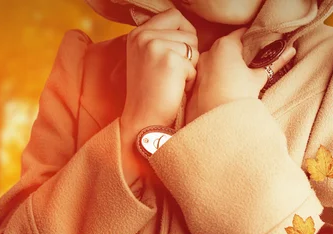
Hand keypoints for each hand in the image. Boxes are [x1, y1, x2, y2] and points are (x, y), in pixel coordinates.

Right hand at [120, 7, 199, 139]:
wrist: (143, 119)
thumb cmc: (151, 93)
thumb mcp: (148, 58)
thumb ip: (162, 38)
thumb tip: (189, 28)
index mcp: (138, 33)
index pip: (174, 15)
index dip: (185, 34)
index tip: (178, 54)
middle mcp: (144, 35)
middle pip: (188, 32)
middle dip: (189, 54)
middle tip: (171, 74)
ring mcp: (156, 46)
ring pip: (194, 49)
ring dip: (189, 68)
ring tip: (171, 82)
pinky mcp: (170, 60)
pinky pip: (194, 66)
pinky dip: (189, 81)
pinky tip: (173, 90)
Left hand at [185, 27, 295, 124]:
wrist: (216, 122)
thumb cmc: (238, 96)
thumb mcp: (258, 78)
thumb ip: (274, 62)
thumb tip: (290, 51)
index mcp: (225, 45)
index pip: (242, 34)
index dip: (254, 39)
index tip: (262, 46)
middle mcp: (208, 52)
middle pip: (228, 47)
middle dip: (240, 54)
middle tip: (253, 65)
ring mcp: (199, 67)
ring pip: (216, 62)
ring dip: (227, 67)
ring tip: (239, 80)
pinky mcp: (194, 82)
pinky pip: (208, 75)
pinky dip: (216, 78)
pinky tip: (225, 89)